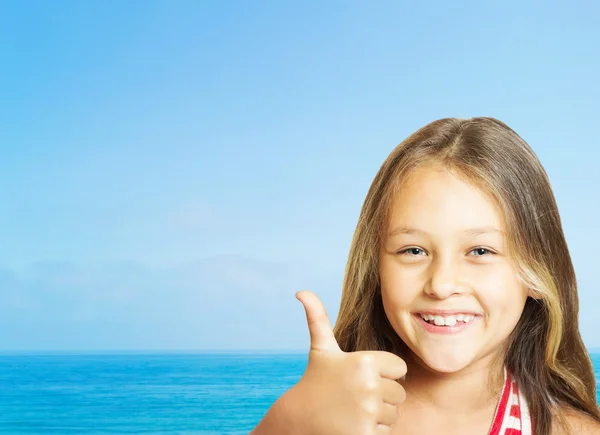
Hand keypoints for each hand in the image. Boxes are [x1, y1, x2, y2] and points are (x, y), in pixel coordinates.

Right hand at [288, 290, 406, 434]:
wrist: (299, 419)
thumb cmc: (315, 380)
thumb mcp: (321, 349)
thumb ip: (317, 317)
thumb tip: (300, 291)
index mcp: (364, 361)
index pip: (400, 368)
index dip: (384, 372)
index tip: (362, 375)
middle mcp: (369, 385)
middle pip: (399, 393)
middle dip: (382, 395)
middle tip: (356, 395)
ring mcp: (368, 412)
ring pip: (394, 414)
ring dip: (378, 414)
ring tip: (354, 410)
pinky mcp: (366, 434)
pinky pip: (386, 432)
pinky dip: (373, 431)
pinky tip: (353, 425)